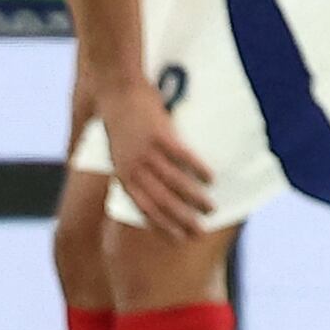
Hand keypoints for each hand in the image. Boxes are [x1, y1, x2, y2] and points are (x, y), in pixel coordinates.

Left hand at [88, 71, 215, 231]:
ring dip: (193, 198)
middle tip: (199, 232)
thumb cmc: (122, 121)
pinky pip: (182, 156)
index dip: (163, 226)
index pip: (145, 209)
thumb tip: (154, 185)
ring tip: (211, 208)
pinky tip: (211, 178)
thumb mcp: (122, 152)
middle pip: (160, 202)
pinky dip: (198, 168)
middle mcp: (133, 168)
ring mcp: (146, 152)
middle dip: (180, 220)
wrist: (117, 91)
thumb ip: (136, 170)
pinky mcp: (159, 134)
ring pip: (173, 182)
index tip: (180, 238)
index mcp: (123, 176)